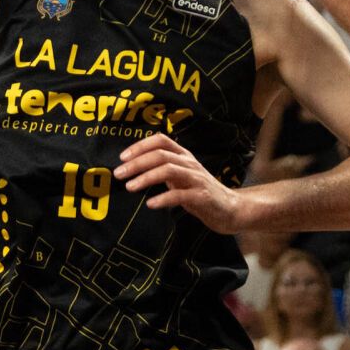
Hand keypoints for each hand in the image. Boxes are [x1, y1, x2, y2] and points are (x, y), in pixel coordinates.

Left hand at [117, 134, 245, 231]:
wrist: (230, 209)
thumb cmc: (200, 193)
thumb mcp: (181, 177)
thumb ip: (163, 170)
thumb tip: (133, 168)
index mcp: (184, 156)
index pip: (161, 140)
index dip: (140, 146)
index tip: (122, 157)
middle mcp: (190, 163)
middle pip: (160, 155)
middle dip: (137, 163)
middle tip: (118, 174)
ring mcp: (197, 179)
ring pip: (168, 170)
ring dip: (146, 177)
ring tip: (130, 186)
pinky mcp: (202, 196)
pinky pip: (180, 195)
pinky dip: (163, 199)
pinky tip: (150, 204)